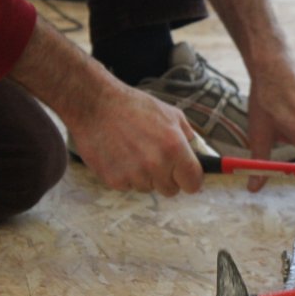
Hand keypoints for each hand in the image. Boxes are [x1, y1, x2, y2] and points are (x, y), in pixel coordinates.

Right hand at [68, 82, 202, 196]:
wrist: (95, 105)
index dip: (191, 180)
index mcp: (174, 148)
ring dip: (145, 176)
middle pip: (171, 190)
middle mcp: (156, 164)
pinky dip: (126, 175)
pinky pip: (128, 187)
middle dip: (167, 177)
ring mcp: (134, 175)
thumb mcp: (170, 113)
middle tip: (155, 158)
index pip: (193, 183)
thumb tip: (198, 153)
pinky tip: (120, 155)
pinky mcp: (115, 180)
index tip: (186, 177)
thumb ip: (188, 135)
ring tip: (133, 151)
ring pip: (149, 188)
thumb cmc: (133, 106)